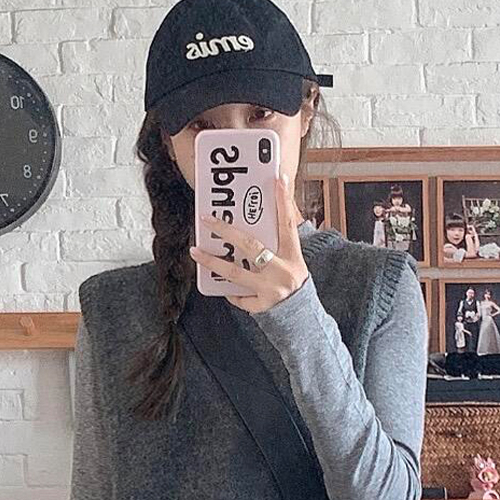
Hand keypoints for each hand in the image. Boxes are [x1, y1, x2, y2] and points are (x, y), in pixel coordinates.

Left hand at [190, 168, 308, 313]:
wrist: (304, 319)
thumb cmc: (294, 286)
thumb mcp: (293, 262)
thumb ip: (281, 244)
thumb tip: (272, 215)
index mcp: (292, 257)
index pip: (287, 225)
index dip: (283, 202)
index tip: (277, 179)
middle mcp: (282, 271)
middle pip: (250, 246)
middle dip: (225, 231)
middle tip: (206, 219)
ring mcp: (271, 289)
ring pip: (235, 272)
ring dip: (212, 262)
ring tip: (196, 252)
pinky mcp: (263, 305)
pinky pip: (240, 297)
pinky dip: (232, 293)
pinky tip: (227, 290)